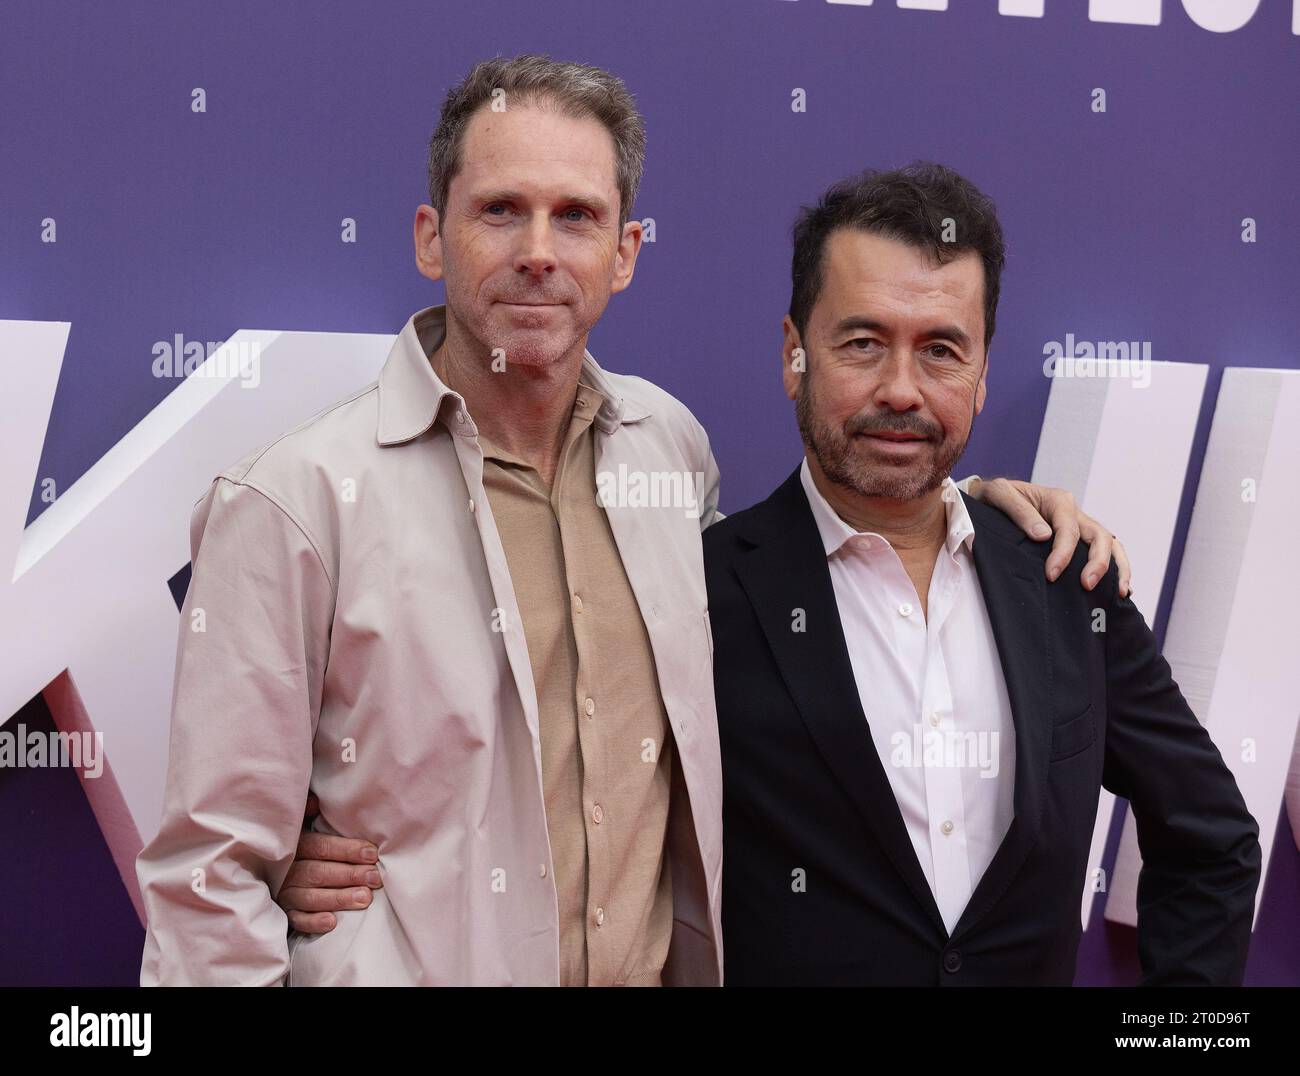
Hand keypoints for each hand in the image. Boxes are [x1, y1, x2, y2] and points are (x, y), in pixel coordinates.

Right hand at [278, 791, 382, 933]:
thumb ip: (307, 812)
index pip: (321, 847)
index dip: (347, 850)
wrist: (263, 872)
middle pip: (319, 872)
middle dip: (349, 875)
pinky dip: (312, 922)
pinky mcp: (282, 914)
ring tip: (364, 899)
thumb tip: (315, 800)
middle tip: (375, 878)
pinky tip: (332, 922)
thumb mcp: (299, 825)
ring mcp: (283, 893)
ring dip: (338, 898)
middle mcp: (286, 870)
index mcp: (294, 846)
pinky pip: (296, 920)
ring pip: (310, 897)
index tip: (372, 854)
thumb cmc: (299, 846)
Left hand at [966, 477, 1131, 596]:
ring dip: (1117, 567)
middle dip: (1098, 562)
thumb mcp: (1000, 494)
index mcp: (1058, 500)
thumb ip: (1019, 511)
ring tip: (1120, 591)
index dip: (1063, 554)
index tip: (1051, 574)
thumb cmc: (998, 495)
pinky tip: (1118, 588)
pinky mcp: (1079, 538)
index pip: (1068, 529)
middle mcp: (1074, 511)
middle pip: (1098, 536)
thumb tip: (1043, 536)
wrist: (995, 497)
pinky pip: (1104, 550)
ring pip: (1109, 543)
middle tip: (1086, 586)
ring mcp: (1080, 524)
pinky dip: (1115, 567)